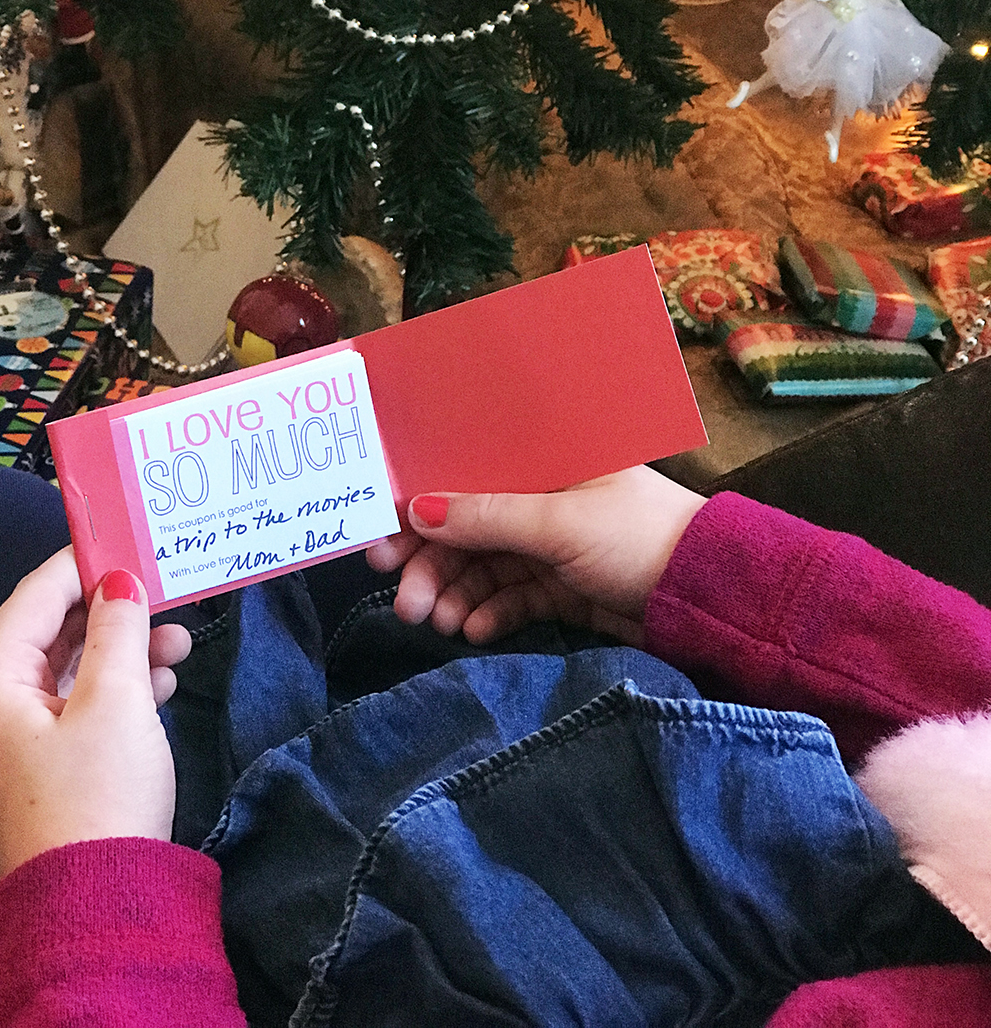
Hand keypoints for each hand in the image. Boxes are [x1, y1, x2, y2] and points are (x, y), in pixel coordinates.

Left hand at [0, 547, 191, 879]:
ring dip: (121, 653)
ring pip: (66, 674)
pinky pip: (71, 711)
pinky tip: (161, 685)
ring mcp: (7, 748)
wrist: (97, 909)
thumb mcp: (118, 700)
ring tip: (179, 645)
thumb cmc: (99, 795)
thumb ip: (118, 628)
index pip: (32, 598)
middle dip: (111, 614)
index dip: (81, 563)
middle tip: (166, 596)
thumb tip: (119, 580)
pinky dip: (114, 692)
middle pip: (48, 635)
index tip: (128, 539)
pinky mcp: (36, 776)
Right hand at [366, 464, 705, 646]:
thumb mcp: (560, 524)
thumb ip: (487, 517)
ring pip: (483, 566)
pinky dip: (487, 613)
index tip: (381, 536)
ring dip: (453, 593)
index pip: (467, 473)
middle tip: (401, 600)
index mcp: (545, 460)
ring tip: (434, 622)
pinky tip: (471, 630)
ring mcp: (552, 543)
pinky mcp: (562, 587)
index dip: (421, 503)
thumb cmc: (640, 539)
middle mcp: (543, 496)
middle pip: (468, 526)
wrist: (710, 600)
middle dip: (430, 562)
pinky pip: (509, 597)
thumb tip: (415, 510)